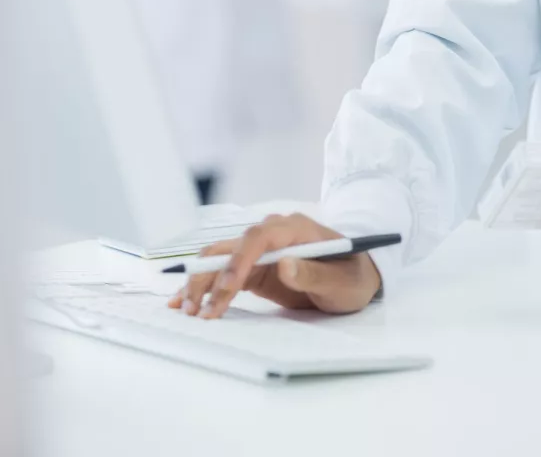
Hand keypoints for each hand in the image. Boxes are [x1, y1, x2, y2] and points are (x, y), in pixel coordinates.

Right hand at [168, 214, 381, 318]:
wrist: (356, 278)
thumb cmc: (353, 276)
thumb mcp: (343, 281)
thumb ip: (315, 273)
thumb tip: (286, 264)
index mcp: (295, 229)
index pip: (259, 237)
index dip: (240, 260)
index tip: (229, 287)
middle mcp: (272, 234)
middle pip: (231, 247)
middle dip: (210, 275)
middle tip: (197, 308)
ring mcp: (261, 251)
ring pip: (219, 259)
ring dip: (201, 282)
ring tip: (187, 310)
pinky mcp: (254, 269)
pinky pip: (223, 274)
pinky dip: (204, 287)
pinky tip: (185, 302)